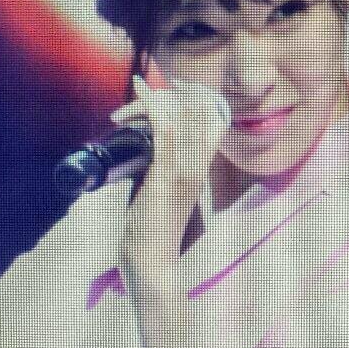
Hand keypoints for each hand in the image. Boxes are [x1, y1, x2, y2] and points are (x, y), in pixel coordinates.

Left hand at [111, 74, 230, 288]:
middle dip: (173, 91)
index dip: (197, 96)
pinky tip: (138, 93)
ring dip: (153, 98)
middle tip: (144, 87)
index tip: (173, 86)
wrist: (152, 261)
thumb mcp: (159, 190)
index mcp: (201, 168)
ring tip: (134, 92)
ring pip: (181, 114)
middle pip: (200, 109)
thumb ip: (158, 166)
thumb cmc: (151, 230)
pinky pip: (164, 129)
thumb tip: (141, 144)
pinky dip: (150, 106)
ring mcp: (185, 169)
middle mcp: (199, 165)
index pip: (214, 119)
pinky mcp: (166, 175)